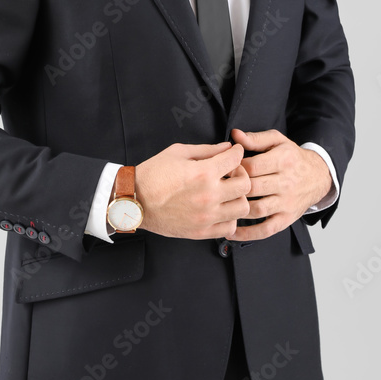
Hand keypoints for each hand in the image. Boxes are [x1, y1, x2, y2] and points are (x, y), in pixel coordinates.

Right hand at [134, 142, 251, 238]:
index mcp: (203, 173)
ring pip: (243, 208)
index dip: (237, 151)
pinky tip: (221, 209)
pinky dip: (230, 218)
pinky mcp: (202, 231)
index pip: (235, 159)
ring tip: (227, 192)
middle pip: (245, 185)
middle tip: (232, 172)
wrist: (135, 200)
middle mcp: (208, 195)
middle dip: (241, 174)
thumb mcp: (178, 152)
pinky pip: (230, 227)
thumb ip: (206, 150)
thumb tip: (226, 147)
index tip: (235, 152)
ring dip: (238, 197)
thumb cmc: (153, 174)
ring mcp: (206, 216)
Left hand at [225, 128, 331, 241]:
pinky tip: (232, 231)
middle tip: (219, 187)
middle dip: (233, 188)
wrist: (318, 176)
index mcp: (283, 160)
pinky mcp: (287, 218)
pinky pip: (267, 229)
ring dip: (237, 209)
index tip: (223, 168)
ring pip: (258, 209)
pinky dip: (248, 233)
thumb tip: (235, 135)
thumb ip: (255, 138)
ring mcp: (287, 203)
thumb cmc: (293, 157)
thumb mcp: (278, 141)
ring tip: (222, 205)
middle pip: (253, 188)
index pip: (253, 166)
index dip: (234, 168)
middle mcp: (287, 183)